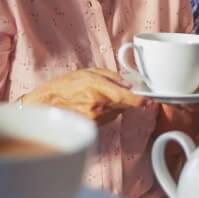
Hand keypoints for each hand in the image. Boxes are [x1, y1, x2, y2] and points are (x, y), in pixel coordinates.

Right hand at [19, 68, 147, 125]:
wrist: (48, 103)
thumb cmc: (67, 85)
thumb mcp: (90, 72)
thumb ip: (112, 77)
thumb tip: (129, 84)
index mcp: (98, 88)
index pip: (127, 98)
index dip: (141, 100)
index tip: (150, 100)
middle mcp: (99, 105)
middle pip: (125, 105)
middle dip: (127, 98)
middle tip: (119, 91)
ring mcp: (96, 118)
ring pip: (118, 111)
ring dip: (115, 105)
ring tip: (98, 97)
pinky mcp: (94, 126)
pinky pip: (110, 118)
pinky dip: (107, 111)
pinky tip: (95, 106)